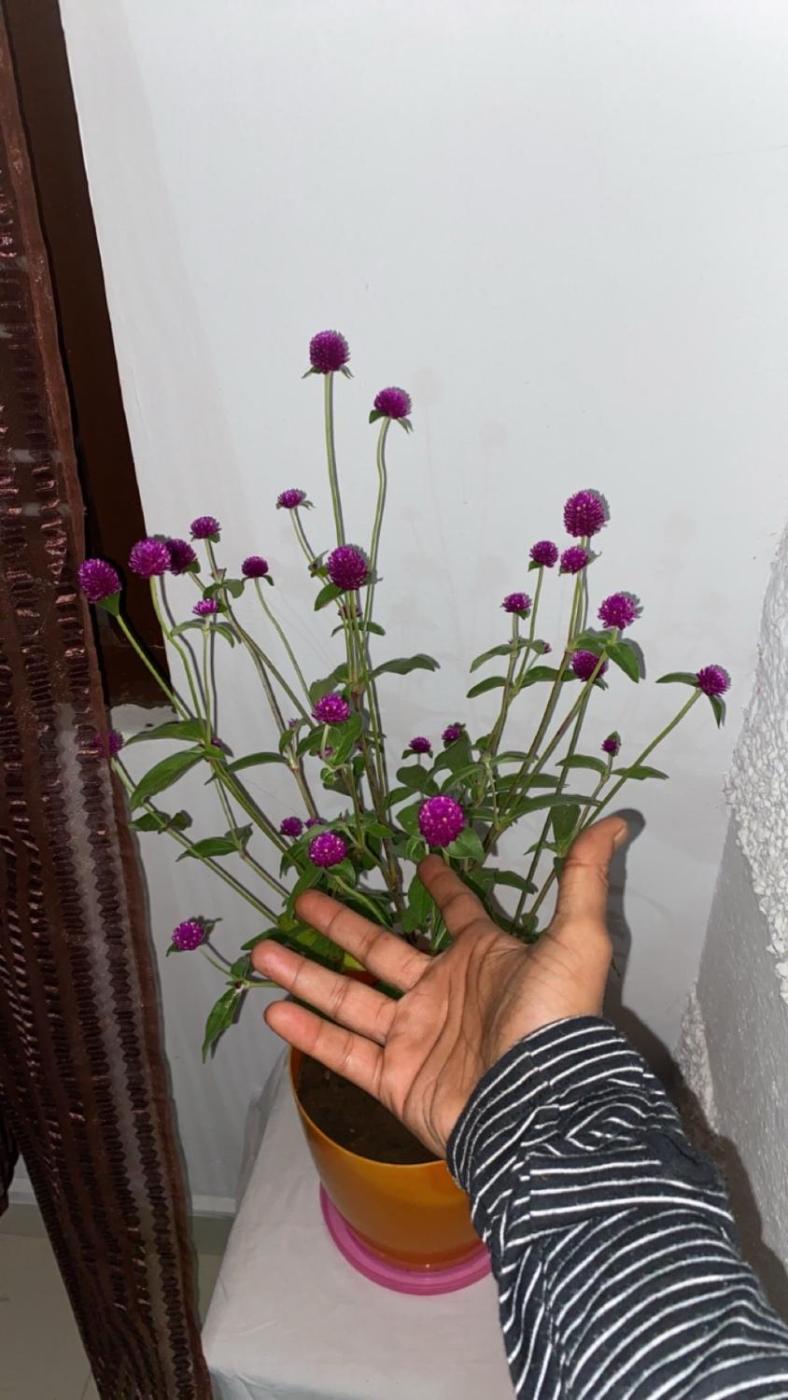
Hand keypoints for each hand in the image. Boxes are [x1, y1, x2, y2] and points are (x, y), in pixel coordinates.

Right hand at [253, 816, 627, 1156]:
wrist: (537, 1107)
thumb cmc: (555, 1019)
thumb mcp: (577, 938)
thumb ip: (583, 877)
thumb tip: (618, 820)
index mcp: (482, 959)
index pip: (458, 913)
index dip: (444, 887)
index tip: (422, 860)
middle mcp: (443, 994)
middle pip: (379, 951)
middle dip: (340, 925)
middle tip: (301, 898)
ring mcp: (416, 1038)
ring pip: (348, 999)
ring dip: (305, 975)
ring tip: (261, 950)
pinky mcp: (395, 1080)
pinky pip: (345, 1052)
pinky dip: (309, 1034)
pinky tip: (273, 1010)